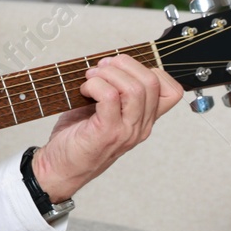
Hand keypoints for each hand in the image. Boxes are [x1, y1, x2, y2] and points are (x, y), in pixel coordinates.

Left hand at [32, 54, 182, 202]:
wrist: (59, 168)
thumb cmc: (78, 137)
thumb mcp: (103, 112)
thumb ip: (115, 91)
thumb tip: (110, 62)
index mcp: (144, 120)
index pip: (172, 91)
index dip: (150, 69)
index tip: (122, 68)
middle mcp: (140, 127)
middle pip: (152, 82)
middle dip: (124, 64)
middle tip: (100, 68)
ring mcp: (126, 131)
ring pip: (135, 88)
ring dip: (108, 73)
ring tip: (90, 78)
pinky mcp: (107, 133)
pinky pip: (110, 96)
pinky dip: (95, 85)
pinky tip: (84, 90)